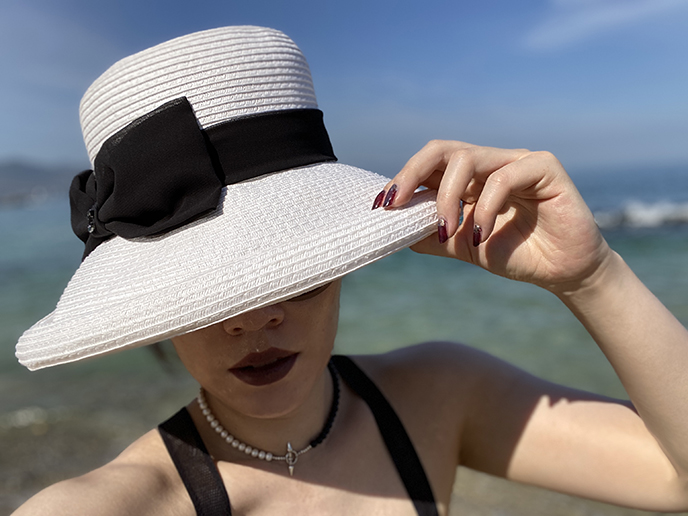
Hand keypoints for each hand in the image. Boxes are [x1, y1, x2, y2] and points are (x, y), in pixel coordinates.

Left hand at [380, 140, 611, 292]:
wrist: (562, 272)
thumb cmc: (517, 254)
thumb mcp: (464, 245)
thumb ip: (434, 235)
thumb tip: (396, 229)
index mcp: (471, 177)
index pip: (431, 164)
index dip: (403, 179)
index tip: (381, 205)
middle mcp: (491, 162)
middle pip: (443, 150)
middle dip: (412, 173)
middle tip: (395, 204)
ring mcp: (517, 161)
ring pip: (468, 160)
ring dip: (447, 198)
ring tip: (448, 231)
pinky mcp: (545, 167)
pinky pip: (504, 177)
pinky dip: (485, 207)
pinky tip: (482, 234)